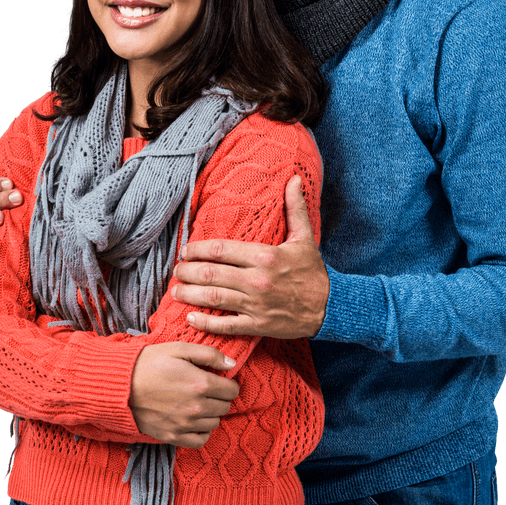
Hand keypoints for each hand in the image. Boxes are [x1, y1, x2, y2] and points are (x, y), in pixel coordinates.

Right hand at [130, 341, 238, 447]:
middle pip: (225, 407)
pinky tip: (195, 421)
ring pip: (215, 423)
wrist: (119, 385)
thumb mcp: (179, 349)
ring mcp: (184, 425)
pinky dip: (202, 432)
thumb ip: (209, 355)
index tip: (218, 379)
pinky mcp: (172, 436)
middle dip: (220, 397)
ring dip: (211, 413)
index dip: (227, 383)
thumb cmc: (148, 363)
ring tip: (198, 402)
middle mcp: (196, 407)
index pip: (232, 390)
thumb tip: (232, 363)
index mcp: (200, 384)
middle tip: (207, 389)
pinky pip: (200, 441)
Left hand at [171, 175, 329, 338]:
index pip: (221, 250)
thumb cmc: (313, 272)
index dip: (198, 249)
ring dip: (190, 294)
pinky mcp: (258, 325)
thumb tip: (293, 179)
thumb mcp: (304, 238)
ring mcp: (256, 305)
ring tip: (175, 291)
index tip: (186, 250)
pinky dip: (206, 323)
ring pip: (214, 298)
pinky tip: (191, 317)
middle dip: (187, 272)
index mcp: (265, 256)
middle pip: (211, 274)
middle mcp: (257, 281)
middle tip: (176, 270)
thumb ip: (295, 208)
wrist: (330, 307)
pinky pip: (226, 325)